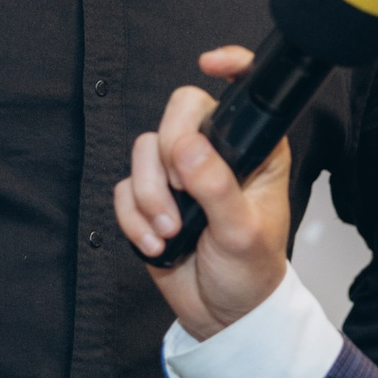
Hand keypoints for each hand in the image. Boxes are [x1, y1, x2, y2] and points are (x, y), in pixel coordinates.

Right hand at [114, 46, 292, 341]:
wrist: (222, 313)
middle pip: (177, 113)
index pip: (244, 94)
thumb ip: (217, 188)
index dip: (229, 67)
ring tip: (170, 231)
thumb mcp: (242, 233)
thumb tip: (187, 150)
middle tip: (180, 192)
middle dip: (168, 155)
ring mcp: (180, 173)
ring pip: (143, 151)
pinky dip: (133, 218)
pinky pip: (123, 188)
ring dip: (149, 196)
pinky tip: (156, 242)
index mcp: (254, 151)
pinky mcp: (150, 197)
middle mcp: (215, 153)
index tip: (209, 63)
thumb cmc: (250, 272)